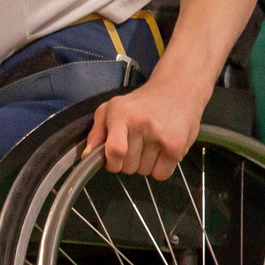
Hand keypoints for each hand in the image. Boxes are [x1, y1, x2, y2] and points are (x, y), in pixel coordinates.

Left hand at [86, 83, 204, 179]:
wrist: (177, 89)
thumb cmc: (140, 103)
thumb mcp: (112, 109)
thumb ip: (97, 132)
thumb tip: (87, 156)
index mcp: (120, 113)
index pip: (115, 151)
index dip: (112, 163)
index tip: (114, 159)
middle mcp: (140, 123)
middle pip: (128, 167)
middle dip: (129, 162)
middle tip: (137, 144)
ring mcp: (160, 135)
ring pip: (144, 172)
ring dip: (145, 164)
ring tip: (151, 144)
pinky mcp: (176, 146)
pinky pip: (161, 175)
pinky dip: (160, 169)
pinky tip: (163, 151)